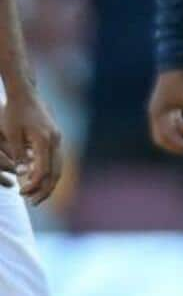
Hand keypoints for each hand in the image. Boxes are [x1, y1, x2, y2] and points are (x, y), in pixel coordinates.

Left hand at [0, 86, 63, 204]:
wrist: (25, 93)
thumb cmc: (14, 112)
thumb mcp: (11, 134)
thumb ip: (18, 155)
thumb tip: (23, 176)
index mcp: (44, 140)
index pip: (43, 170)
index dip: (33, 185)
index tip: (21, 193)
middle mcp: (55, 141)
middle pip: (55, 172)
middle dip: (45, 189)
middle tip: (32, 202)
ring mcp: (58, 139)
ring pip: (59, 168)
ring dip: (48, 183)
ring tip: (36, 196)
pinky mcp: (55, 138)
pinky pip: (56, 160)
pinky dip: (49, 173)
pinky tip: (38, 180)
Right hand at [148, 68, 182, 156]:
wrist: (178, 61)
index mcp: (158, 114)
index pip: (165, 137)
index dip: (178, 146)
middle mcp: (157, 114)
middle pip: (163, 137)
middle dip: (176, 144)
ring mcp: (163, 109)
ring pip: (170, 129)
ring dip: (182, 133)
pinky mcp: (170, 105)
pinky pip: (175, 121)